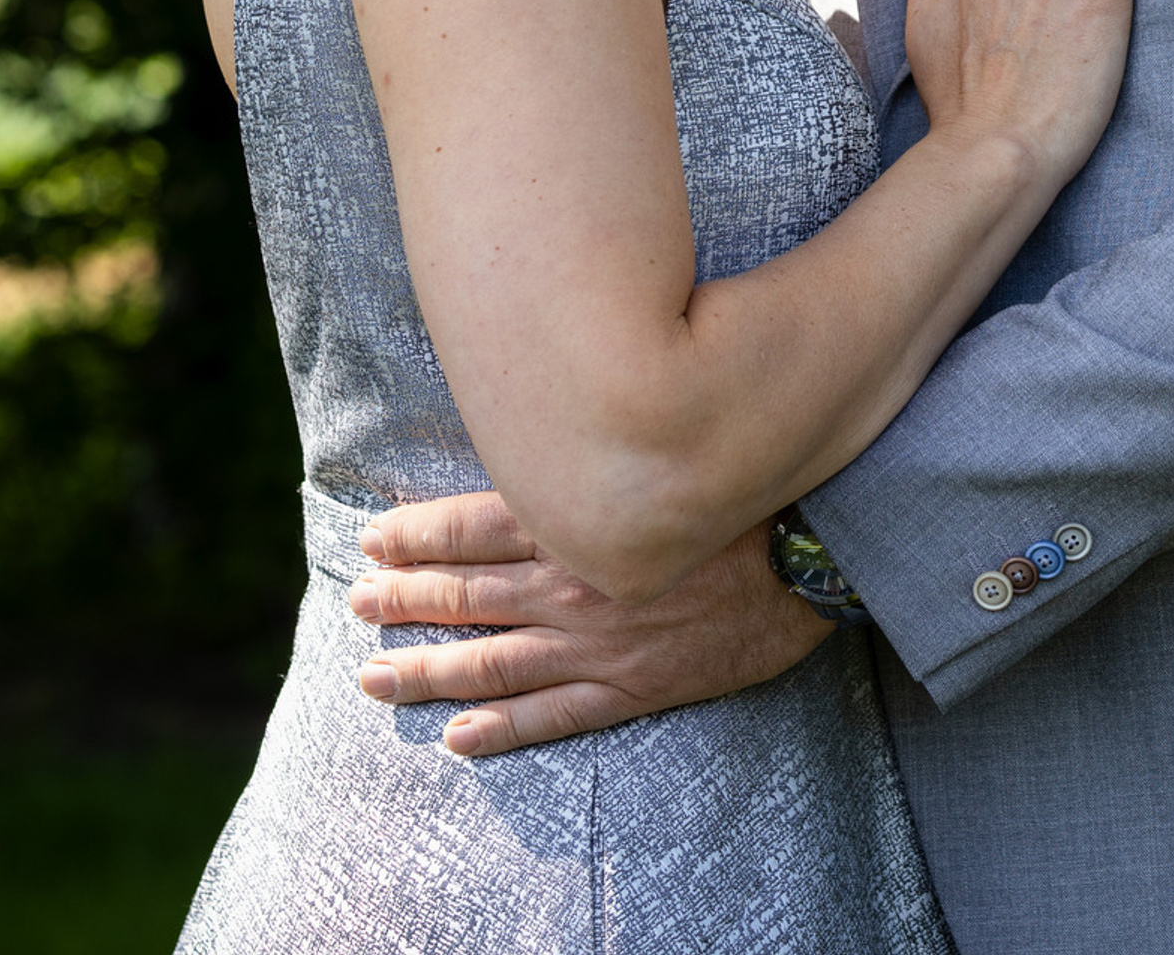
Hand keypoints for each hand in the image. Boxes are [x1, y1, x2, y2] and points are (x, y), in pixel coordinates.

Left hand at [346, 489, 831, 755]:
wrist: (815, 550)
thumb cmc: (744, 488)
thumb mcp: (664, 451)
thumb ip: (599, 455)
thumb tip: (544, 436)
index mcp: (580, 520)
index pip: (474, 525)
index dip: (418, 534)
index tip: (374, 538)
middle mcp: (576, 582)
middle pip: (469, 593)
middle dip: (406, 598)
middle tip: (357, 604)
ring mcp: (601, 642)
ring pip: (493, 661)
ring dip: (427, 670)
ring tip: (374, 678)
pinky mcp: (634, 686)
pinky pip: (554, 716)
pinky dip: (501, 730)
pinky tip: (457, 736)